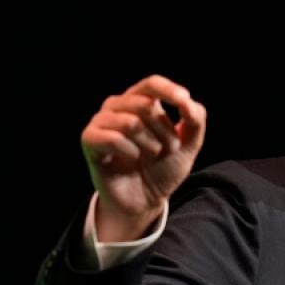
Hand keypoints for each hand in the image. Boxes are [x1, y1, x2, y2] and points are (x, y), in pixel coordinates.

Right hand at [81, 74, 206, 240]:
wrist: (145, 200)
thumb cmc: (163, 169)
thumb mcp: (188, 146)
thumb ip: (195, 121)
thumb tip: (189, 102)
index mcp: (141, 102)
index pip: (152, 84)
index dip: (168, 90)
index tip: (183, 101)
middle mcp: (118, 106)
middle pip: (146, 105)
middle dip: (165, 132)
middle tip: (166, 150)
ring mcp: (102, 121)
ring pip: (131, 122)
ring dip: (149, 144)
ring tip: (150, 156)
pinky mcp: (89, 139)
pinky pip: (114, 138)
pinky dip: (130, 152)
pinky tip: (132, 159)